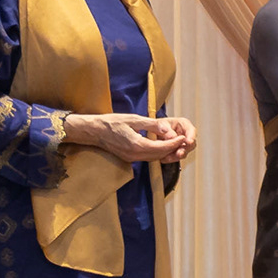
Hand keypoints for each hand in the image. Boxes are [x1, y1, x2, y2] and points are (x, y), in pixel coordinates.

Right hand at [67, 111, 189, 163]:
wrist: (94, 131)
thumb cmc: (112, 122)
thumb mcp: (133, 119)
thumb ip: (152, 124)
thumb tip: (167, 128)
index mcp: (136, 145)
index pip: (161, 147)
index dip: (173, 143)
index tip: (183, 137)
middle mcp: (134, 155)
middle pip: (159, 155)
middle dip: (172, 149)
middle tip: (182, 141)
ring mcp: (131, 158)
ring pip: (153, 158)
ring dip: (165, 153)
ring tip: (175, 144)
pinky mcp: (128, 158)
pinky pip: (147, 158)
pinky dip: (156, 154)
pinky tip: (161, 147)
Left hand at [152, 116, 196, 161]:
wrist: (152, 132)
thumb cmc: (157, 126)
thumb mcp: (157, 124)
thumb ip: (163, 128)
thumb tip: (171, 136)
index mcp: (183, 124)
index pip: (191, 130)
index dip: (191, 137)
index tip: (189, 142)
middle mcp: (185, 134)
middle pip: (190, 143)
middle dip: (185, 149)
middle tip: (179, 153)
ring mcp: (182, 143)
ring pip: (185, 151)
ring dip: (178, 155)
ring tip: (169, 157)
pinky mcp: (178, 150)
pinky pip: (178, 156)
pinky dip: (172, 158)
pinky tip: (165, 158)